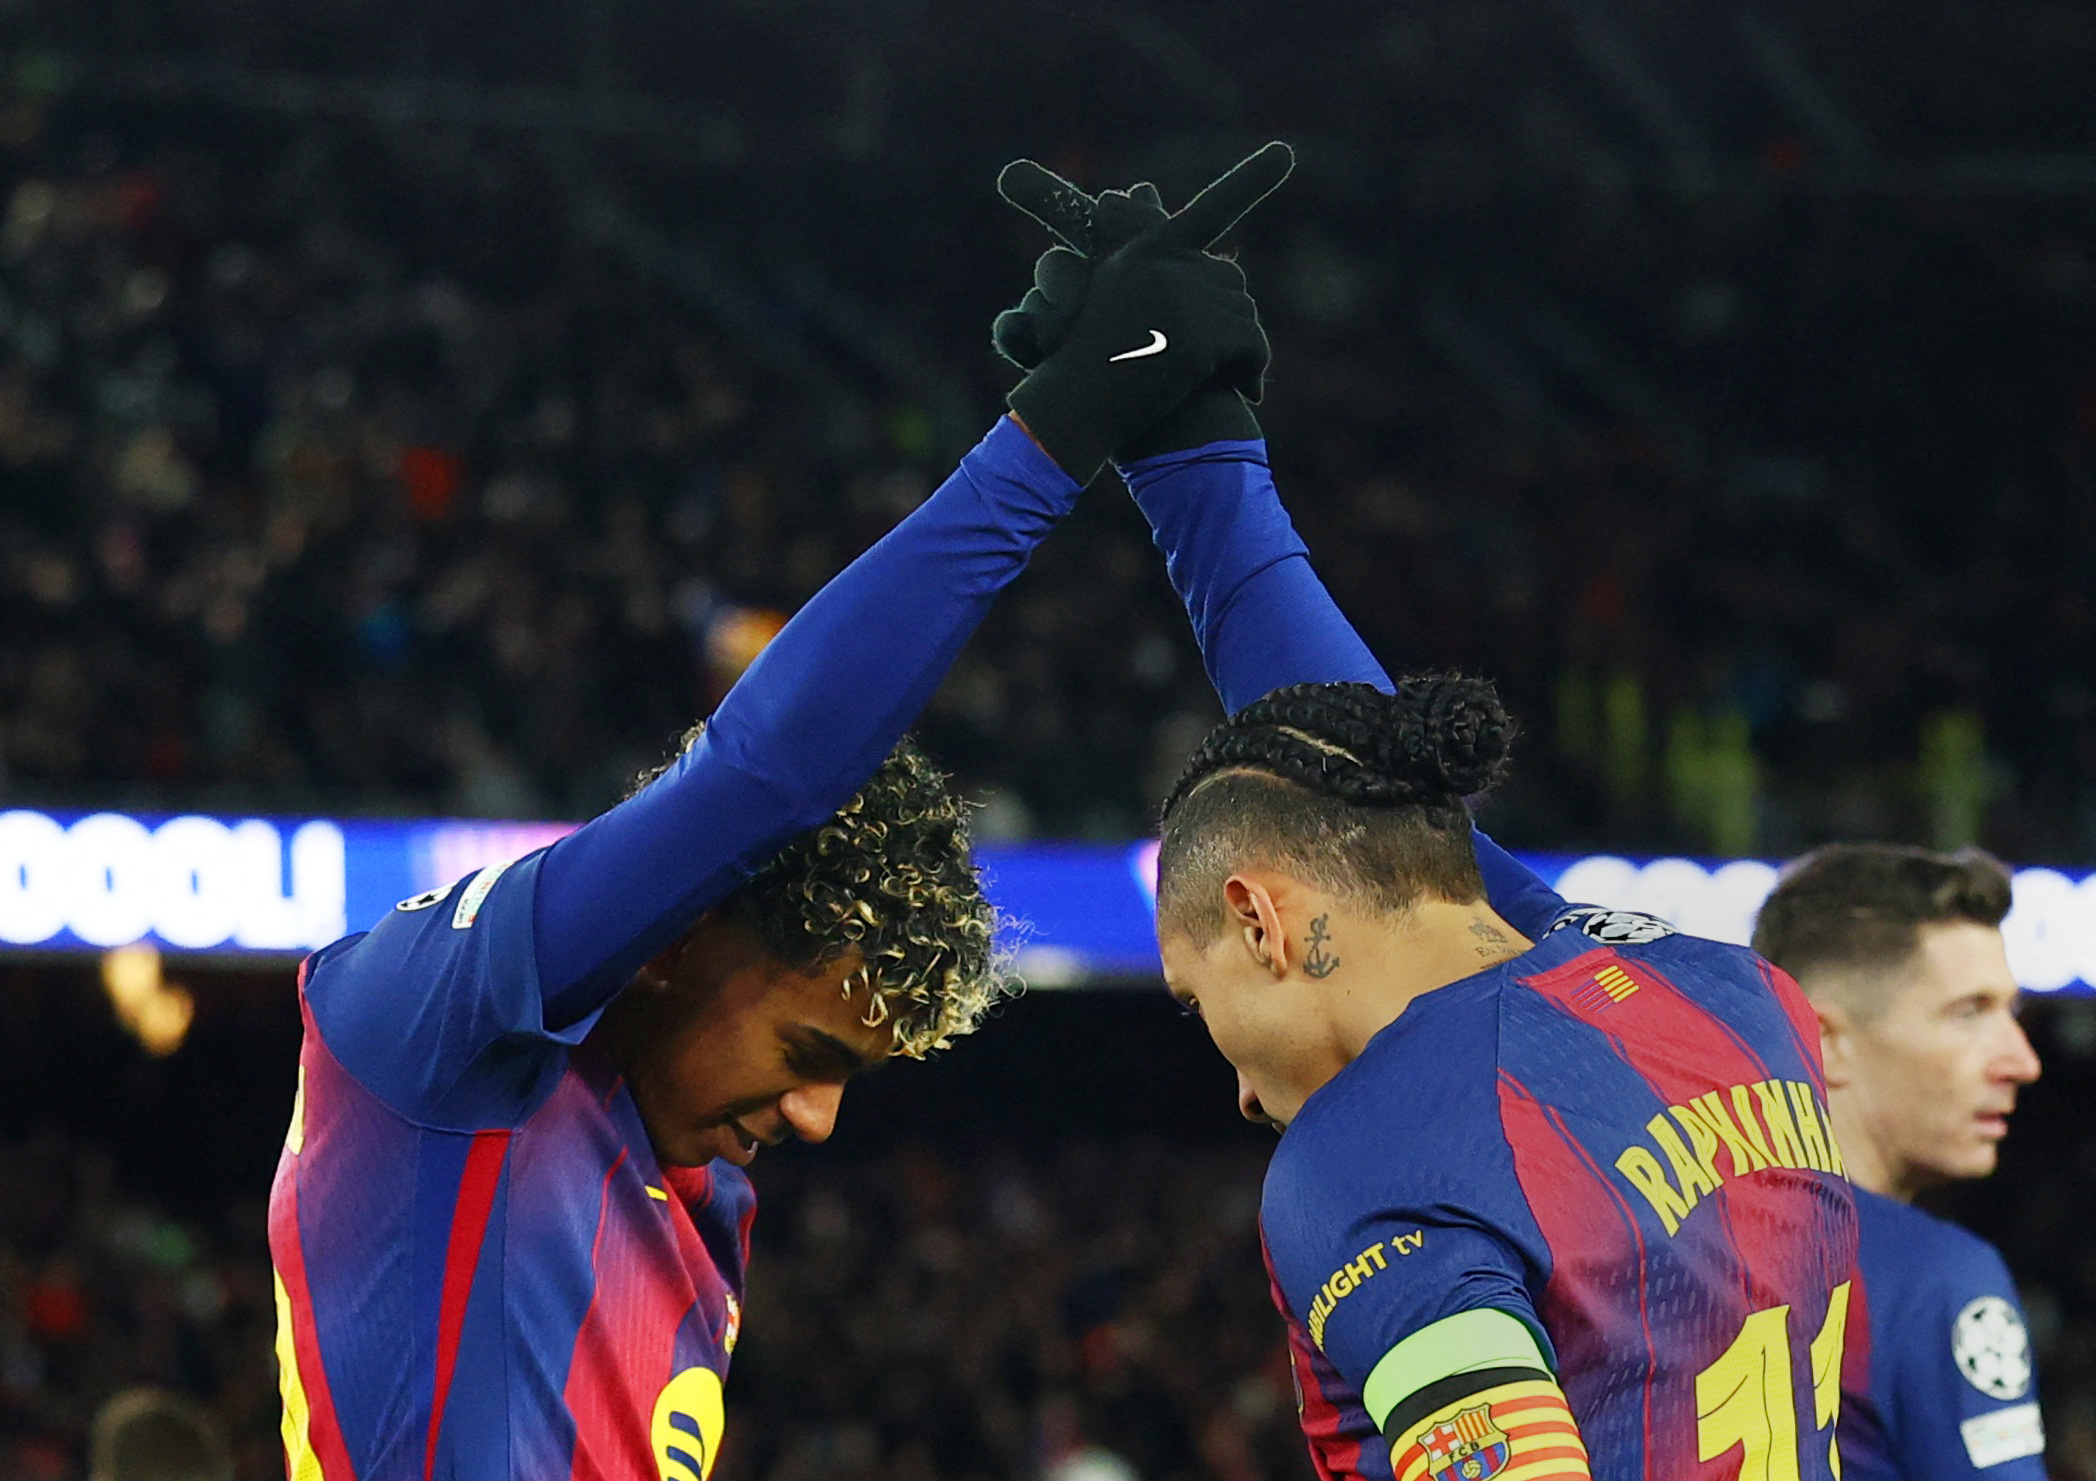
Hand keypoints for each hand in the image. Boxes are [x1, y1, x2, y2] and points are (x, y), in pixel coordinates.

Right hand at [997, 142, 1293, 480]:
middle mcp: (1164, 264)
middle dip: (1228, 321)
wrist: (1068, 416)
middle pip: (1230, 279)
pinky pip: (1251, 346)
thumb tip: (1190, 244)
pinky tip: (1243, 392)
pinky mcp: (1196, 336)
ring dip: (1240, 352)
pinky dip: (1252, 372)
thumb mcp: (1111, 308)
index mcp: (1143, 253)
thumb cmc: (1080, 371)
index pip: (1207, 211)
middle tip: (1214, 360)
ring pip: (1243, 314)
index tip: (1284, 153)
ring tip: (1216, 381)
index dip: (1250, 181)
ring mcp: (1180, 297)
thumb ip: (1157, 276)